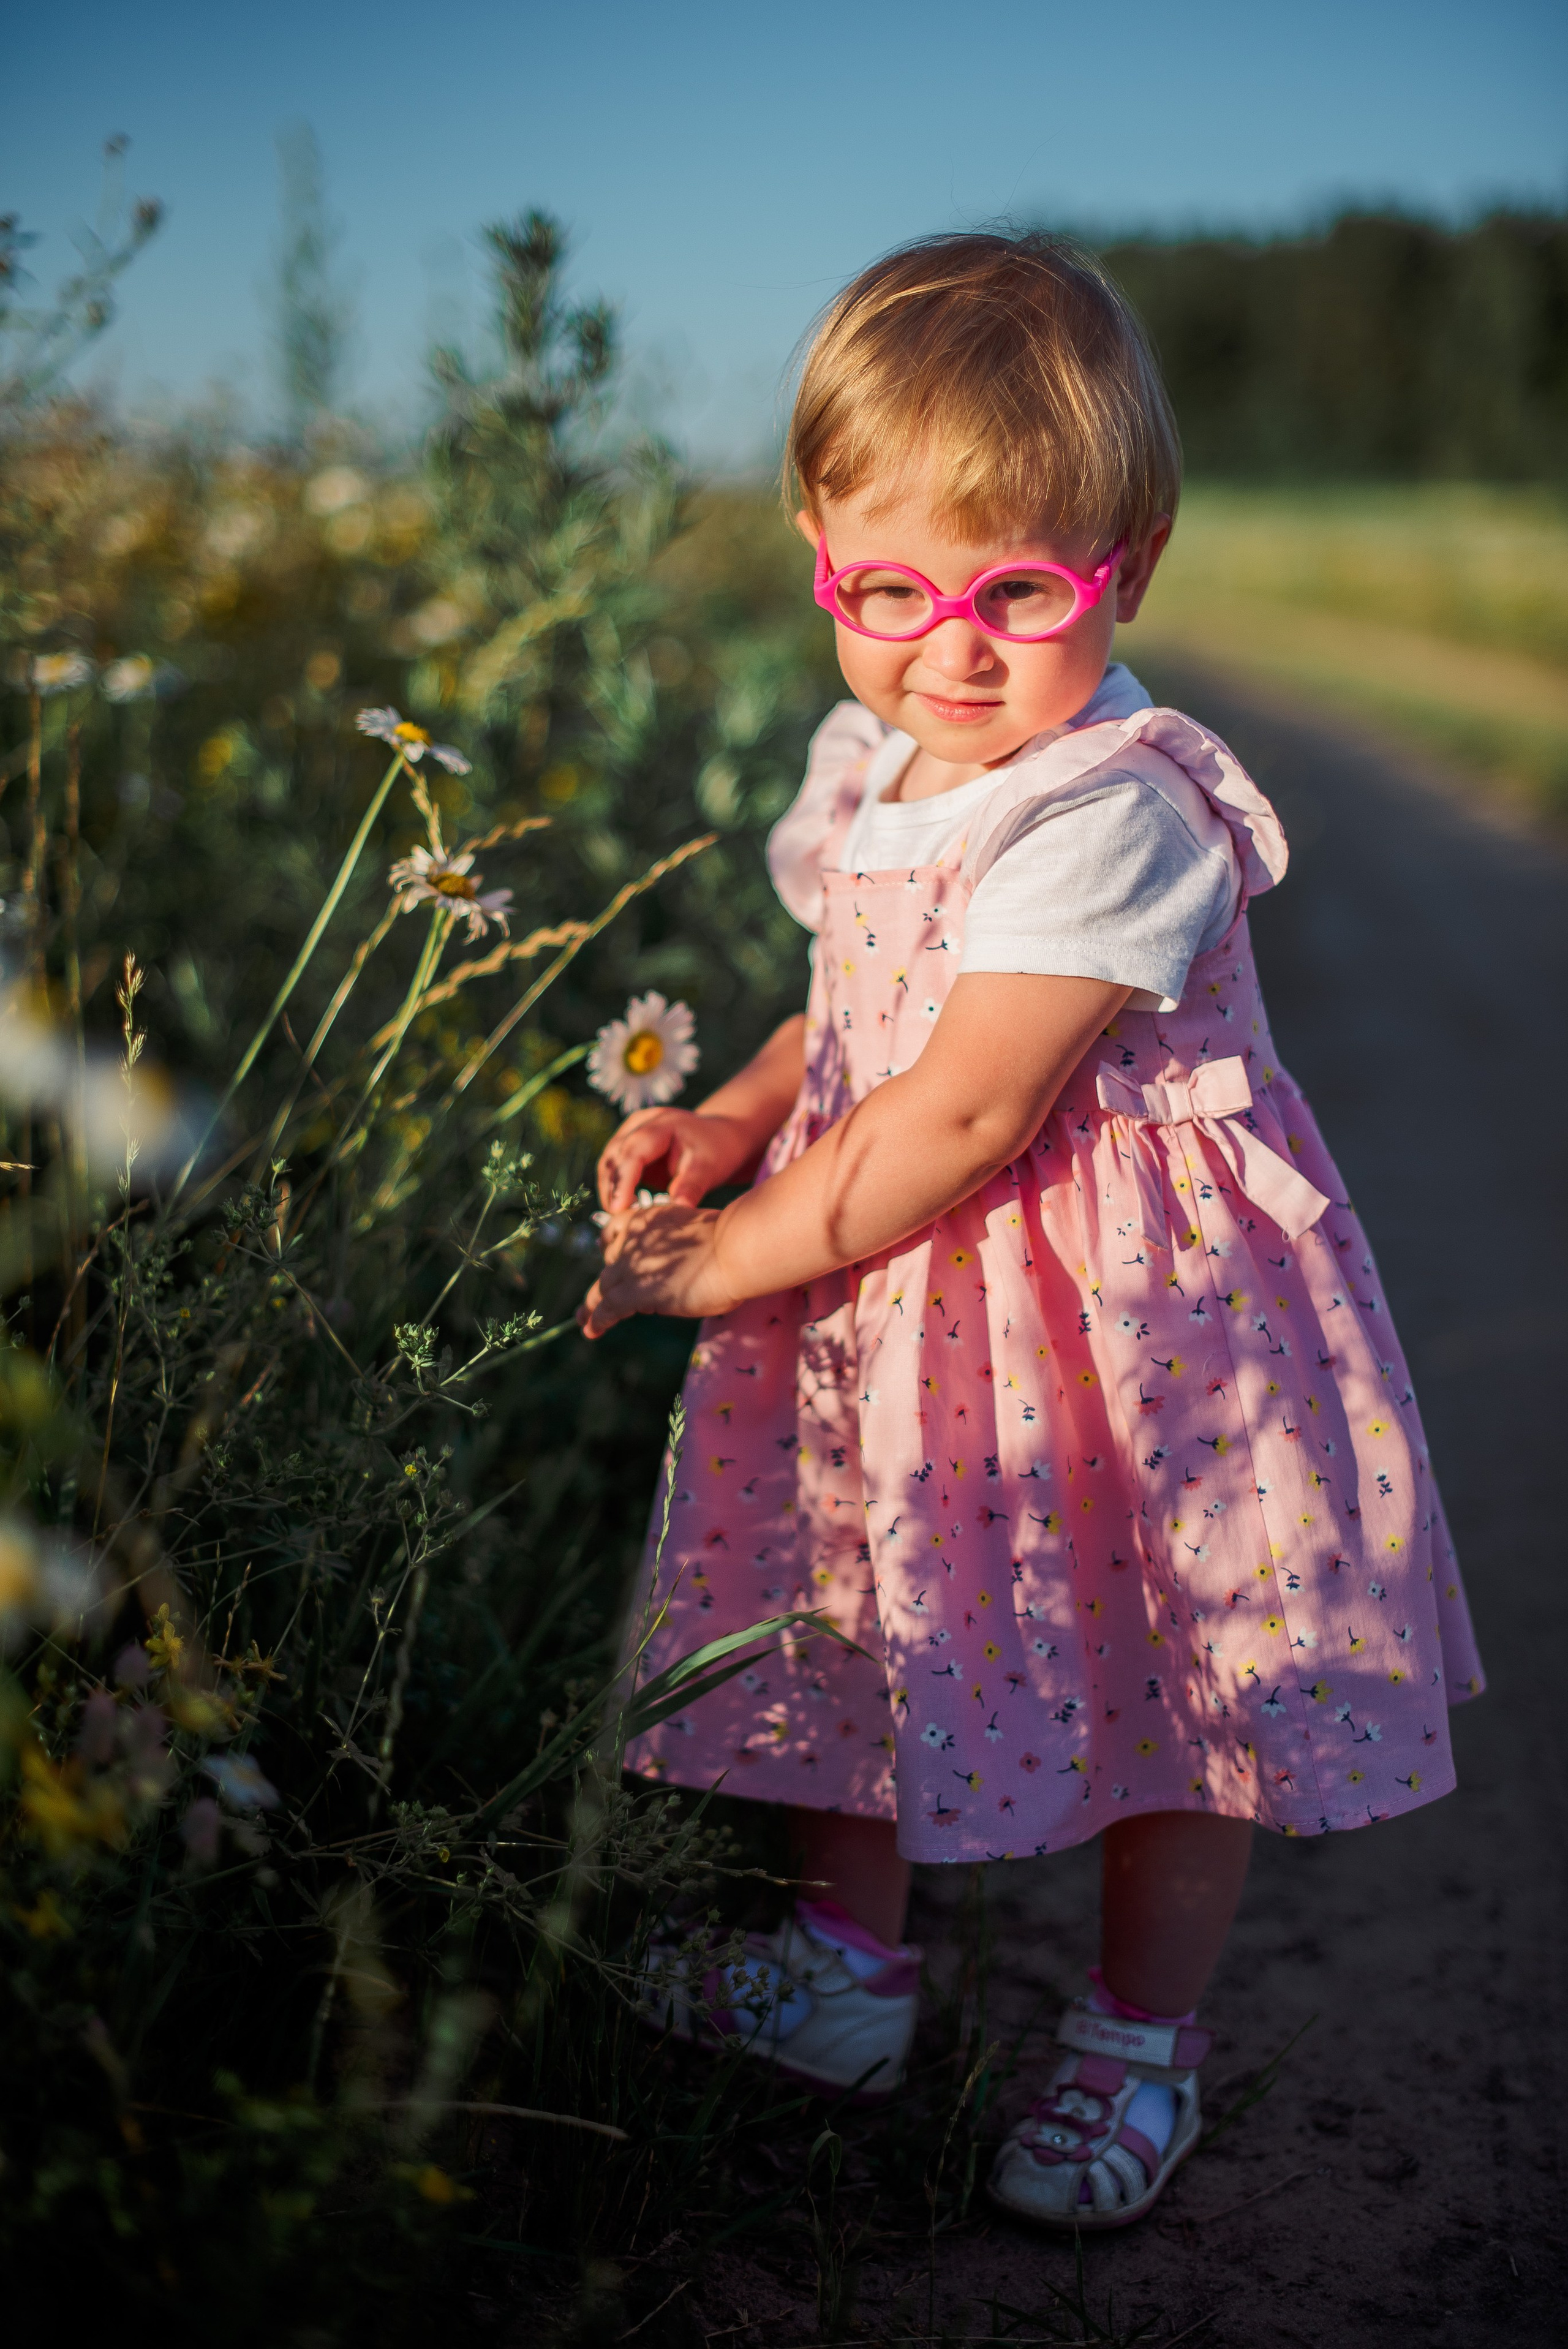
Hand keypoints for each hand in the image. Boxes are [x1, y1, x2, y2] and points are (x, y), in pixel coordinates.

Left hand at [577, 1202, 739, 1338]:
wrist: (735, 1249)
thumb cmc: (731, 1241)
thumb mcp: (697, 1232)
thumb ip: (679, 1245)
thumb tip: (681, 1263)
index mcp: (650, 1219)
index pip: (617, 1229)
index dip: (609, 1242)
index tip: (605, 1249)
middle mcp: (634, 1239)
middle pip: (610, 1263)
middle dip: (603, 1279)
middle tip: (594, 1295)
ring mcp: (632, 1266)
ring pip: (602, 1287)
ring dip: (590, 1305)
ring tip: (582, 1319)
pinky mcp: (635, 1291)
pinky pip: (608, 1308)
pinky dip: (597, 1321)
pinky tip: (591, 1331)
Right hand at [596, 1107, 756, 1213]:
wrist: (720, 1137)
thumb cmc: (717, 1151)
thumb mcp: (710, 1167)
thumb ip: (692, 1186)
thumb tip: (678, 1211)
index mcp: (663, 1123)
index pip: (634, 1152)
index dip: (623, 1182)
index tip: (618, 1209)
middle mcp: (640, 1123)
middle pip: (614, 1157)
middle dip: (613, 1190)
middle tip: (618, 1221)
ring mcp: (631, 1133)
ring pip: (608, 1163)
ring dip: (609, 1191)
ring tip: (619, 1218)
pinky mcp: (628, 1147)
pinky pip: (613, 1169)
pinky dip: (614, 1189)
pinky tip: (623, 1209)